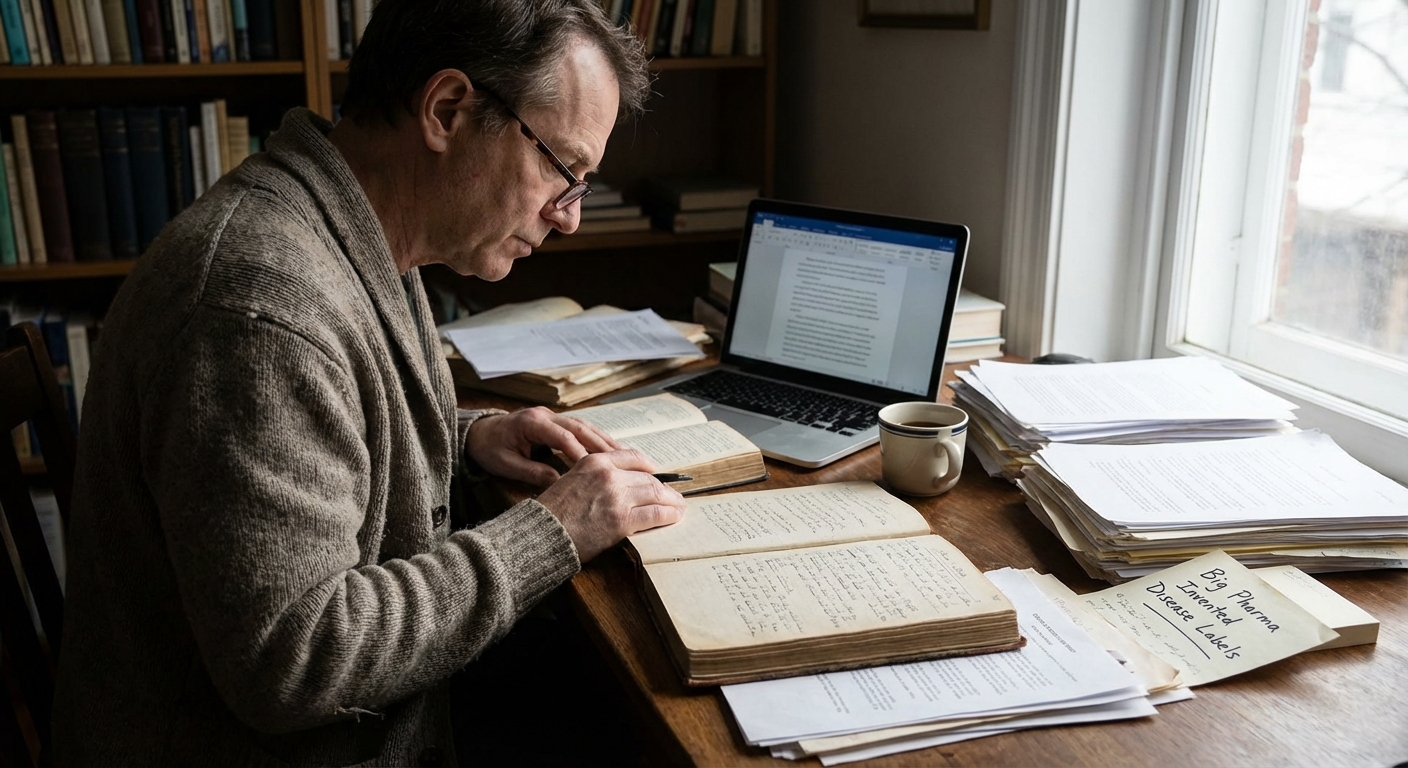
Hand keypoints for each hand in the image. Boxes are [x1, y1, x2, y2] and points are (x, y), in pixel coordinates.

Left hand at [467, 407, 620, 485]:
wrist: (478, 433)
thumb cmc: (489, 449)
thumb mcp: (505, 464)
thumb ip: (531, 472)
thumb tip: (558, 482)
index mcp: (532, 422)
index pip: (562, 436)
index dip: (579, 452)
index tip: (595, 469)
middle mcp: (546, 414)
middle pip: (580, 428)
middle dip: (602, 445)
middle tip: (622, 461)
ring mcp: (553, 416)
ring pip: (586, 426)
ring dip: (605, 441)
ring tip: (626, 457)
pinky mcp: (557, 422)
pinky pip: (582, 430)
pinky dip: (598, 440)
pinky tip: (613, 453)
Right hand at [536, 450, 685, 562]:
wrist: (542, 533)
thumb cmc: (552, 512)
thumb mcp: (571, 480)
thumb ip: (595, 477)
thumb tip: (618, 484)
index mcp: (595, 461)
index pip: (633, 457)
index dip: (649, 468)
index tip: (656, 473)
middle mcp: (609, 474)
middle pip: (648, 477)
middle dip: (664, 488)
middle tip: (673, 496)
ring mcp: (617, 496)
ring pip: (656, 494)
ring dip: (672, 502)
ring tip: (679, 507)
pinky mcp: (623, 519)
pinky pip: (655, 514)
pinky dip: (669, 515)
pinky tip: (674, 517)